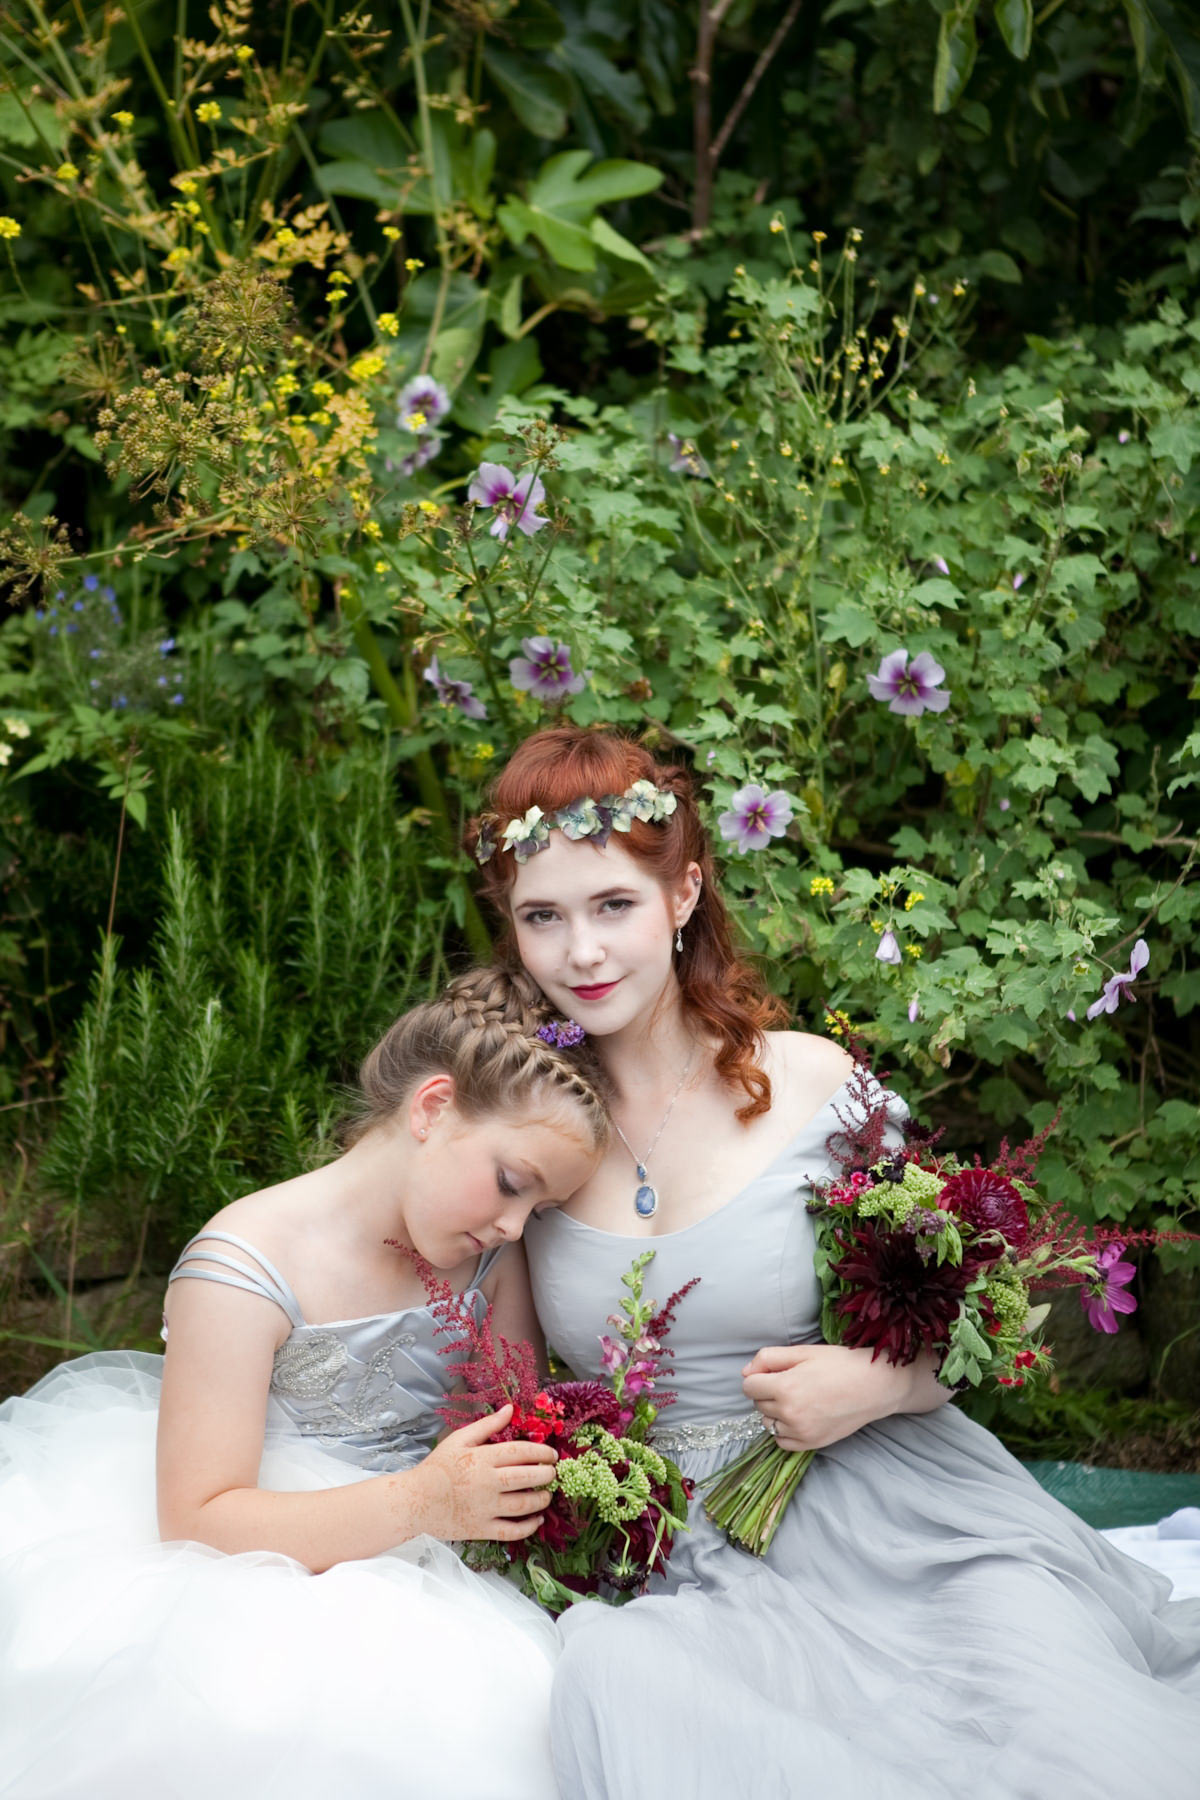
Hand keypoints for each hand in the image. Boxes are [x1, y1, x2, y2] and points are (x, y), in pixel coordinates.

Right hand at [406, 1404, 558, 1542]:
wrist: (415, 1500)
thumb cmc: (437, 1467)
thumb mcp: (459, 1439)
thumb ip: (487, 1425)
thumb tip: (511, 1409)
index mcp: (481, 1458)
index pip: (521, 1452)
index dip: (541, 1452)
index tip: (551, 1454)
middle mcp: (486, 1483)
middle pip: (526, 1477)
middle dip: (546, 1474)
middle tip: (553, 1472)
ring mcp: (484, 1508)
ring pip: (522, 1505)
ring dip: (541, 1499)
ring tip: (547, 1494)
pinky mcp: (481, 1529)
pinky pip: (510, 1531)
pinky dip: (528, 1527)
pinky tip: (537, 1519)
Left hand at [741, 1344, 948, 1453]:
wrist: (875, 1386)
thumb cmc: (841, 1364)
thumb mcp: (803, 1352)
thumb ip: (769, 1358)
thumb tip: (745, 1372)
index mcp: (785, 1387)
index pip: (748, 1386)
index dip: (758, 1376)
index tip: (773, 1372)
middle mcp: (790, 1413)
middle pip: (758, 1403)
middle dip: (767, 1392)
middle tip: (792, 1381)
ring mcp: (801, 1432)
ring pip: (768, 1423)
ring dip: (775, 1411)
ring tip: (798, 1398)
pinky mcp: (812, 1444)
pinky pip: (781, 1442)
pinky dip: (784, 1430)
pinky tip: (799, 1416)